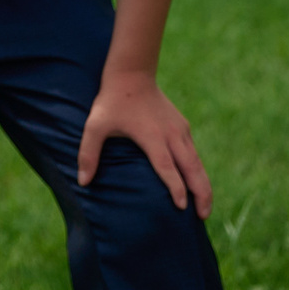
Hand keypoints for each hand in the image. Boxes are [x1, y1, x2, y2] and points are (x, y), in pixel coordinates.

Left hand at [76, 72, 211, 215]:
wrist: (132, 74)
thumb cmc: (111, 102)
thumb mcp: (95, 125)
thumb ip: (88, 153)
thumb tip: (83, 182)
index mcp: (151, 136)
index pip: (167, 167)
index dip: (175, 187)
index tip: (181, 207)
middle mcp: (171, 134)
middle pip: (191, 167)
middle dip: (200, 192)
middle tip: (203, 216)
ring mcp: (180, 130)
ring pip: (197, 162)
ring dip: (203, 185)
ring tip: (205, 208)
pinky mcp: (183, 126)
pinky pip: (194, 153)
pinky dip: (199, 171)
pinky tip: (198, 185)